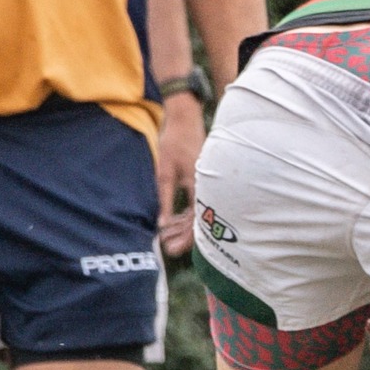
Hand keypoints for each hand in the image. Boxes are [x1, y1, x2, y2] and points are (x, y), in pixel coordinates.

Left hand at [156, 91, 205, 256]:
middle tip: (167, 249)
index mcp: (201, 187)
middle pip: (198, 221)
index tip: (171, 249)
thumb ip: (164, 199)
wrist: (186, 120)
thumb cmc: (174, 143)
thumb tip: (161, 224)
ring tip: (166, 237)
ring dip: (182, 227)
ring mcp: (207, 185)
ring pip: (197, 214)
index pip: (196, 221)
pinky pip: (197, 204)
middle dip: (182, 236)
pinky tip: (172, 222)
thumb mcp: (165, 172)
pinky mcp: (202, 181)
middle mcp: (208, 188)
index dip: (184, 237)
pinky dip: (185, 215)